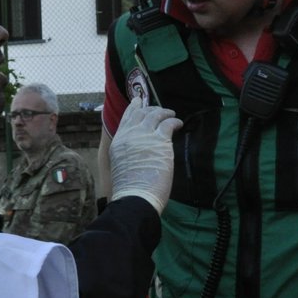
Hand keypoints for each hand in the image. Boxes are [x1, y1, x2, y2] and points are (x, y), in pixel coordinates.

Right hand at [107, 95, 181, 214]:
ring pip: (155, 115)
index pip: (126, 118)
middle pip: (141, 113)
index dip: (133, 108)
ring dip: (164, 113)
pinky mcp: (160, 140)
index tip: (138, 101)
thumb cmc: (129, 189)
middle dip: (150, 109)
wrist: (135, 196)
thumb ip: (128, 153)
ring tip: (171, 114)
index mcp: (118, 141)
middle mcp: (130, 135)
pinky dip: (174, 121)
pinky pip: (169, 123)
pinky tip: (178, 124)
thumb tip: (138, 151)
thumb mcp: (121, 165)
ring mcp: (144, 136)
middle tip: (158, 110)